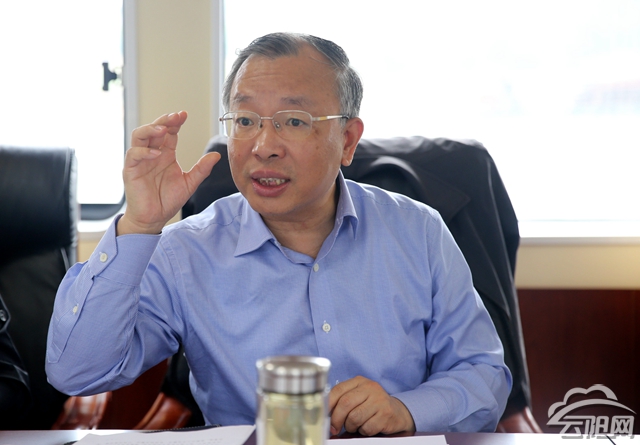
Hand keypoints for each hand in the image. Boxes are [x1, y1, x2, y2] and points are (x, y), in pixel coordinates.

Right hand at [117, 111, 220, 234]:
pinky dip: (143, 151)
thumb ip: (202, 169)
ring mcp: (140, 160)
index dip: (175, 122)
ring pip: (139, 136)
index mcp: (166, 153)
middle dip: (164, 120)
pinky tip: (155, 153)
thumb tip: (217, 155)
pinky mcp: (130, 170)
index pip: (169, 132)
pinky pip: (133, 155)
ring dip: (150, 129)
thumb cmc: (168, 200)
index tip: (184, 114)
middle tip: (176, 117)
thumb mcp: (190, 183)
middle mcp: (152, 153)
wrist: (154, 218)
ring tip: (163, 129)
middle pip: (154, 129)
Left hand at [329, 376, 415, 435]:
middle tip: (335, 428)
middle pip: (345, 403)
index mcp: (359, 381)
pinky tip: (367, 427)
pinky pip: (367, 427)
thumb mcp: (358, 396)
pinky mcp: (386, 414)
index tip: (325, 416)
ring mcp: (379, 400)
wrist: (397, 412)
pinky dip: (363, 431)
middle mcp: (370, 387)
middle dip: (336, 419)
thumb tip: (325, 411)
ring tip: (355, 426)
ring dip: (350, 426)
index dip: (328, 405)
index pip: (338, 390)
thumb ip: (343, 399)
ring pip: (354, 418)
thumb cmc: (372, 405)